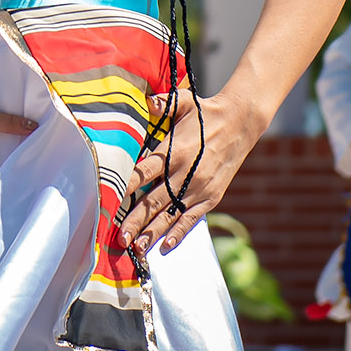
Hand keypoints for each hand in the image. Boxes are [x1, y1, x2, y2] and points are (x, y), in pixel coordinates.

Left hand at [118, 91, 261, 254]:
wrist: (241, 124)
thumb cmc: (206, 113)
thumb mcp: (185, 102)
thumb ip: (164, 104)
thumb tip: (147, 101)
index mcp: (174, 150)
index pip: (145, 171)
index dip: (128, 187)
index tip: (109, 201)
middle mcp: (186, 172)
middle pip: (155, 200)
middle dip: (136, 220)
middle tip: (119, 237)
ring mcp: (199, 187)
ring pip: (171, 215)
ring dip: (153, 233)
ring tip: (136, 248)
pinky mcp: (211, 197)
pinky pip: (192, 218)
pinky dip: (179, 233)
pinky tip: (165, 247)